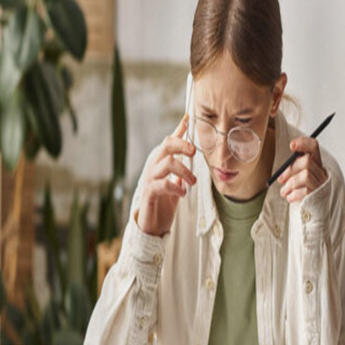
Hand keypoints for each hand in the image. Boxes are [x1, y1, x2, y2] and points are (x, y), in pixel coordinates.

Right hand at [137, 115, 196, 236]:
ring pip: (167, 163)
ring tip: (193, 182)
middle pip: (167, 145)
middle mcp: (153, 166)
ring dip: (184, 171)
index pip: (169, 140)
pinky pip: (163, 184)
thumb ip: (180, 164)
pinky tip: (183, 193)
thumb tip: (189, 148)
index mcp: (160, 161)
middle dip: (182, 145)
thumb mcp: (176, 179)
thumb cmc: (164, 201)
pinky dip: (176, 188)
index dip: (179, 130)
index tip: (189, 119)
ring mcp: (150, 179)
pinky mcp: (149, 193)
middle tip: (194, 153)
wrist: (153, 225)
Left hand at [278, 137, 327, 202]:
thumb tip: (284, 169)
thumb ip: (293, 170)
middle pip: (307, 161)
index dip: (303, 143)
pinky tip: (289, 198)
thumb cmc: (302, 193)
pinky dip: (293, 194)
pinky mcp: (319, 196)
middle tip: (280, 179)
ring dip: (290, 184)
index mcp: (316, 165)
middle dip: (290, 170)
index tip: (291, 145)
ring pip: (305, 175)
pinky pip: (305, 191)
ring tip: (284, 192)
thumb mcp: (297, 179)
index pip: (314, 147)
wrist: (313, 213)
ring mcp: (321, 184)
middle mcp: (322, 173)